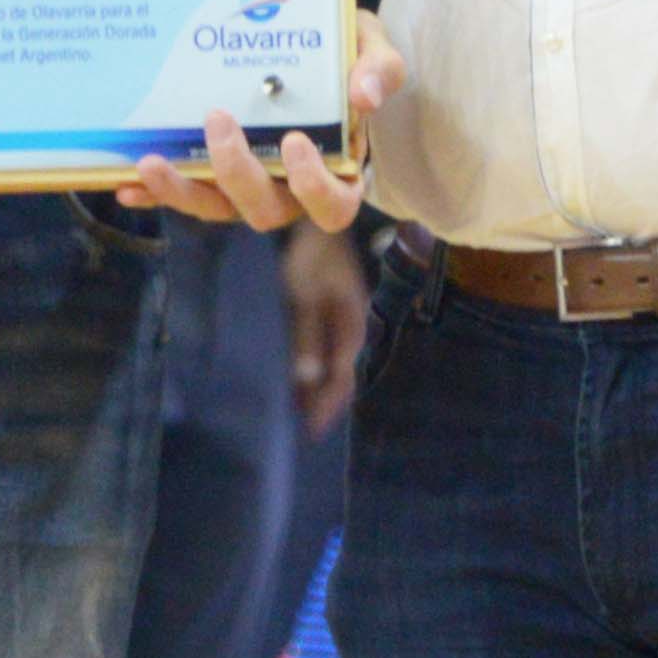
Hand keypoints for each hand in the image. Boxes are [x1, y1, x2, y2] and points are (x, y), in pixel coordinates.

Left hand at [115, 12, 404, 232]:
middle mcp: (290, 191)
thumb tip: (366, 94)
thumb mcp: (370, 49)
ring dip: (182, 191)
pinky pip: (185, 193)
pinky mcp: (213, 176)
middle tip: (218, 118)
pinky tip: (126, 181)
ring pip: (217, 209)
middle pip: (265, 210)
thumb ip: (378, 67)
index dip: (313, 186)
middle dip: (237, 172)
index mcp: (338, 171)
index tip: (294, 142)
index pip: (332, 205)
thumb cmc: (346, 58)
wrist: (312, 50)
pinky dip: (154, 192)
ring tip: (150, 162)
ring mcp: (248, 186)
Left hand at [281, 221, 371, 439]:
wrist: (319, 225)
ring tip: (305, 415)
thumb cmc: (311, 257)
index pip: (341, 377)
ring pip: (337, 367)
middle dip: (327, 404)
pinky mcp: (336, 316)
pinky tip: (304, 381)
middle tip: (309, 433)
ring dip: (322, 389)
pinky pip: (330, 352)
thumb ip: (307, 336)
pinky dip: (318, 370)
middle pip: (343, 377)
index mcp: (351, 327)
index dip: (326, 405)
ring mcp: (347, 323)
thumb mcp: (305, 296)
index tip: (311, 430)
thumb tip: (308, 378)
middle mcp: (353, 330)